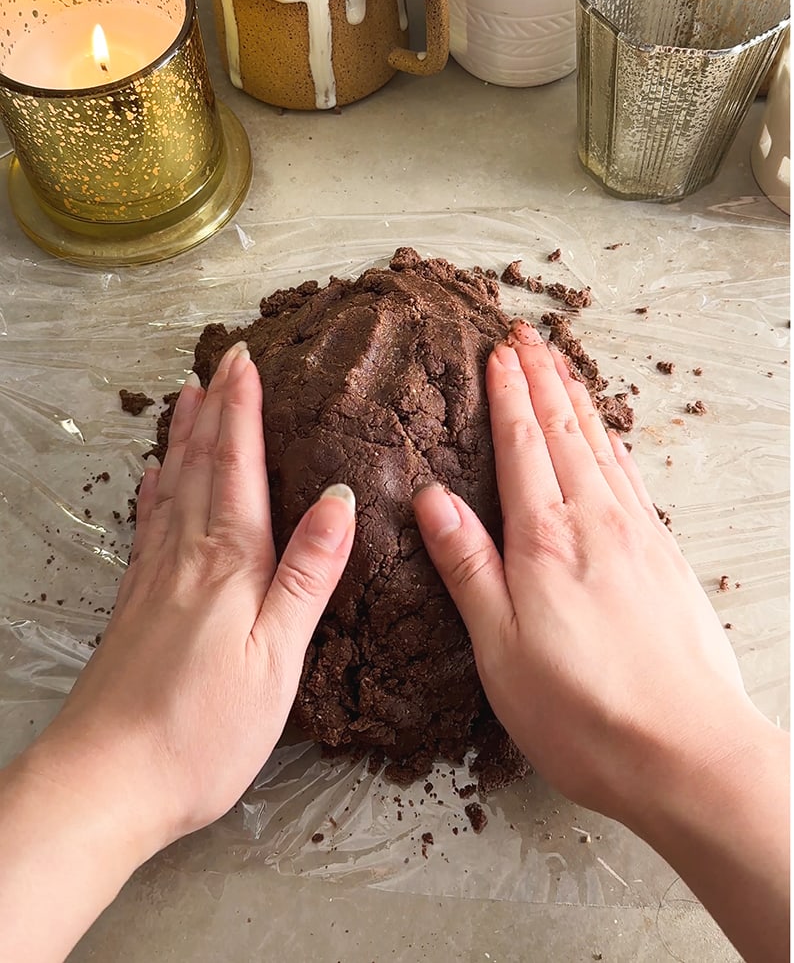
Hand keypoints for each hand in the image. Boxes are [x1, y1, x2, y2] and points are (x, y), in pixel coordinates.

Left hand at [33, 340, 356, 849]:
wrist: (105, 782)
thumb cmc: (202, 731)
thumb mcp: (277, 658)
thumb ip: (308, 577)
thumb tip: (339, 499)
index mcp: (229, 567)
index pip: (237, 469)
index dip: (242, 412)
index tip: (248, 362)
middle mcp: (185, 562)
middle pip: (202, 468)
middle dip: (215, 410)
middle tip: (223, 359)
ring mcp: (153, 584)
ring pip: (173, 491)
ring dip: (185, 440)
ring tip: (189, 397)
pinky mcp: (135, 612)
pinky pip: (150, 529)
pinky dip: (158, 493)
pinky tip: (158, 482)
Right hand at [414, 323, 787, 960]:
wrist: (689, 751)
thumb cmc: (587, 719)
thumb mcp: (502, 653)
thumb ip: (471, 570)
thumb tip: (433, 499)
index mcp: (547, 544)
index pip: (523, 448)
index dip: (509, 395)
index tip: (497, 352)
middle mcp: (599, 527)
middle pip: (566, 435)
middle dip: (543, 381)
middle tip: (526, 335)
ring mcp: (642, 540)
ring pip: (605, 451)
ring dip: (580, 404)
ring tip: (563, 367)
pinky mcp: (669, 563)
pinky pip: (636, 483)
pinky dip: (616, 449)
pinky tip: (611, 444)